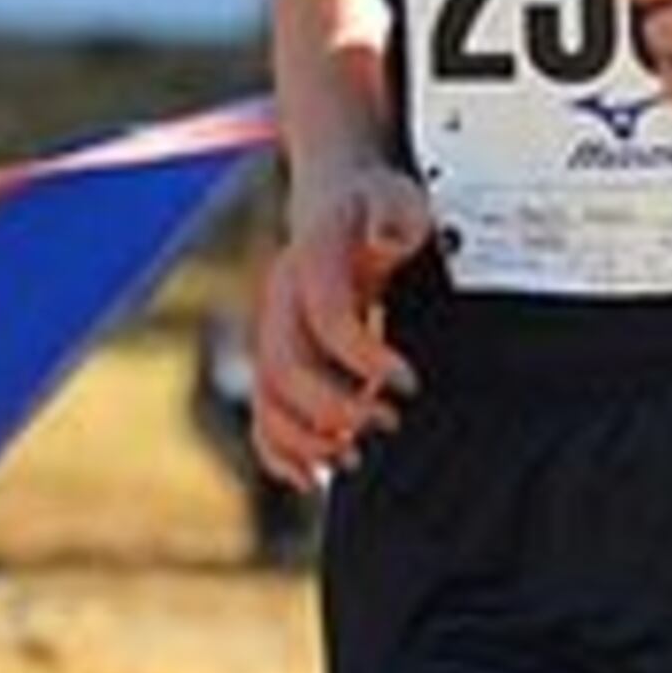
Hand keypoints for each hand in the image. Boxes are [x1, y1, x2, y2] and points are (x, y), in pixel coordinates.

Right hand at [248, 164, 432, 484]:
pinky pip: (263, 414)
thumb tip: (388, 237)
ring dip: (305, 438)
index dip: (364, 356)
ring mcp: (271, 334)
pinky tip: (310, 476)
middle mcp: (279, 302)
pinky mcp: (276, 360)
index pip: (327, 318)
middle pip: (286, 369)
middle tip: (387, 422)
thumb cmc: (372, 204)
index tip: (408, 382)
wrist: (336, 202)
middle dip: (334, 406)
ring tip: (351, 457)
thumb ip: (396, 215)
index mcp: (308, 262)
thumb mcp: (394, 196)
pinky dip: (279, 452)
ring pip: (267, 399)